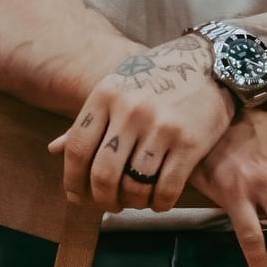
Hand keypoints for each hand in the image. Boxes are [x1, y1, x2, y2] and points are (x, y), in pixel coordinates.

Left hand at [50, 37, 235, 212]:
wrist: (212, 62)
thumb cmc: (159, 77)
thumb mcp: (119, 87)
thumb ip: (90, 121)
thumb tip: (54, 150)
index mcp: (106, 95)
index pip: (78, 149)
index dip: (72, 180)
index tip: (76, 197)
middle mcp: (130, 111)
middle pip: (103, 174)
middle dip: (103, 199)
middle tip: (110, 204)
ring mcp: (161, 127)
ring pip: (135, 185)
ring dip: (134, 203)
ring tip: (136, 201)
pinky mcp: (190, 142)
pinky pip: (167, 189)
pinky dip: (160, 203)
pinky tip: (159, 200)